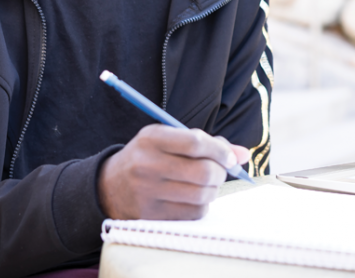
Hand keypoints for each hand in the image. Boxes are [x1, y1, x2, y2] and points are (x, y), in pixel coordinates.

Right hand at [98, 124, 249, 219]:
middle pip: (203, 171)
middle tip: (220, 171)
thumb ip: (206, 142)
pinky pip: (193, 213)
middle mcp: (148, 165)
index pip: (195, 142)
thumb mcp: (168, 138)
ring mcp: (149, 193)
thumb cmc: (149, 157)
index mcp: (152, 139)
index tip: (230, 157)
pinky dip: (202, 205)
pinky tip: (193, 197)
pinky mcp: (152, 215)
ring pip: (202, 194)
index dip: (220, 150)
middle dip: (220, 172)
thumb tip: (243, 155)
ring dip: (213, 189)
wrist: (111, 186)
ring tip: (207, 184)